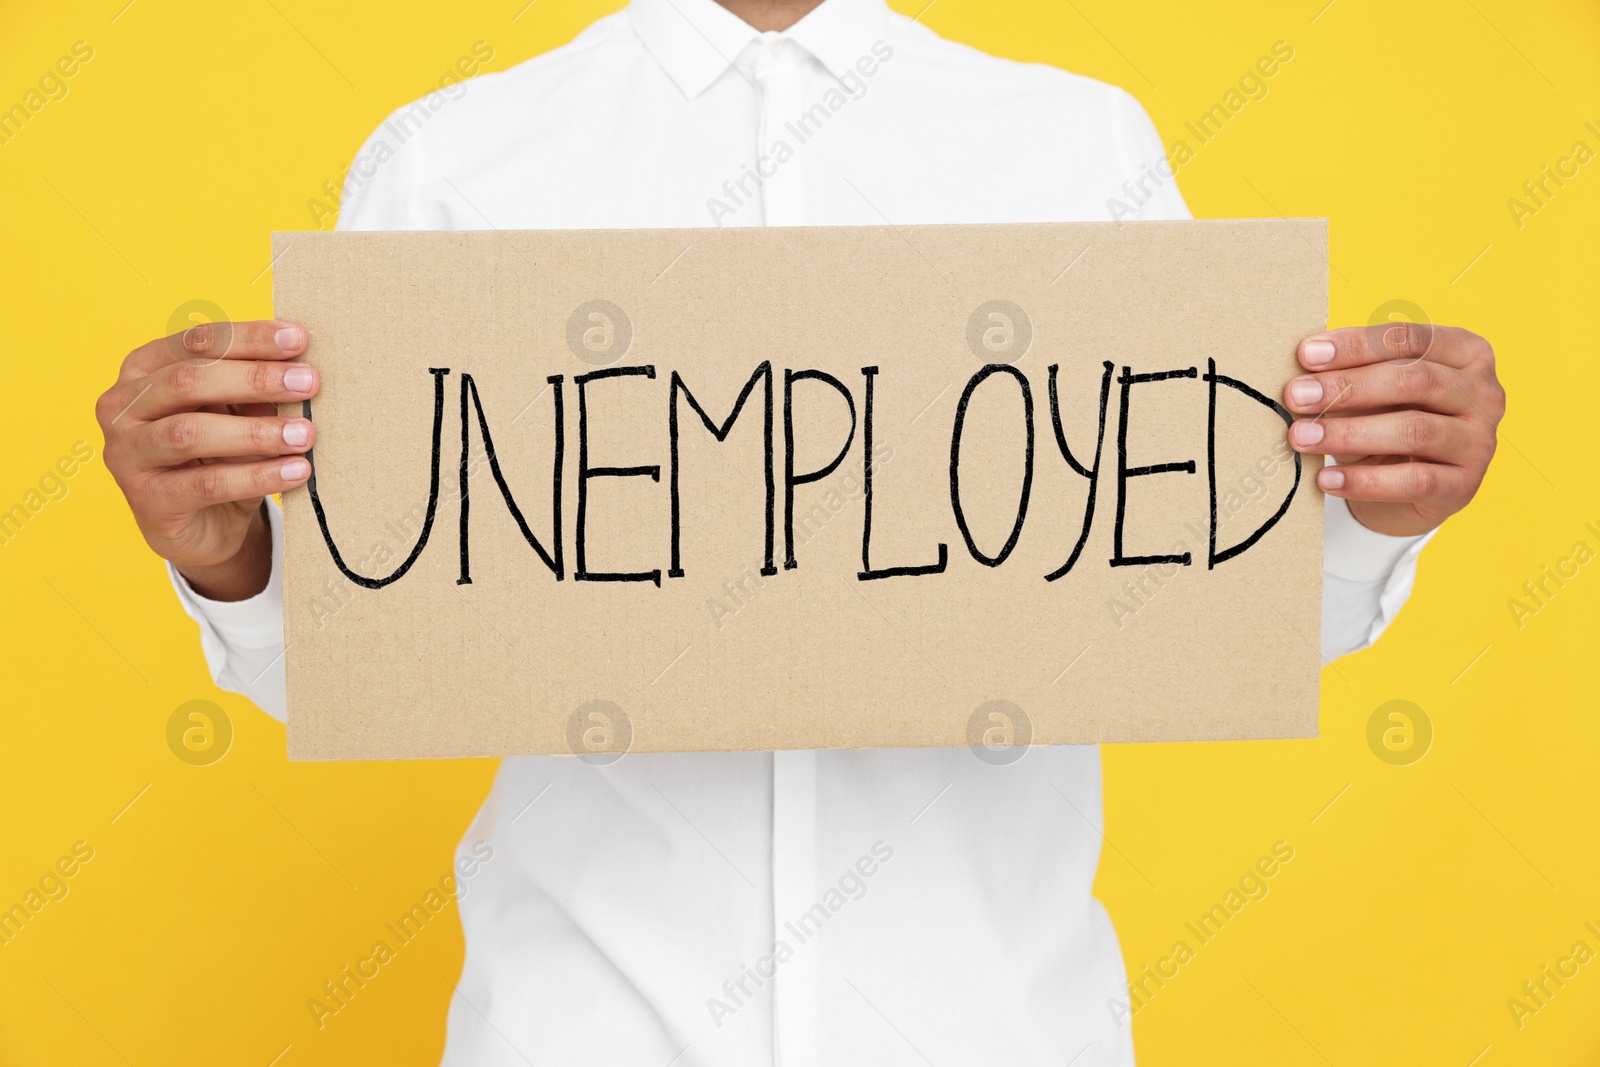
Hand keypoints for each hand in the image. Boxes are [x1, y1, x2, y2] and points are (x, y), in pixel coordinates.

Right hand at [96, 320, 319, 599]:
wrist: (204, 525)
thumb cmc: (219, 454)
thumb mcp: (238, 413)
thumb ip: (255, 389)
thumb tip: (299, 367)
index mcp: (143, 369)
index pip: (197, 343)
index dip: (249, 338)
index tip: (299, 339)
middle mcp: (122, 406)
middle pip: (188, 381)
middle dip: (255, 379)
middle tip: (309, 382)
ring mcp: (126, 453)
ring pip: (191, 433)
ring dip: (256, 432)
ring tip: (306, 434)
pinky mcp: (147, 499)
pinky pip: (206, 484)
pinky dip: (256, 476)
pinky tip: (296, 471)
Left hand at [1284, 323, 1503, 537]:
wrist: (1414, 487)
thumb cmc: (1393, 418)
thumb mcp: (1377, 390)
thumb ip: (1352, 374)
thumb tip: (1304, 373)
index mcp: (1466, 352)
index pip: (1410, 339)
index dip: (1356, 345)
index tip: (1307, 355)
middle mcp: (1484, 393)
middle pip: (1414, 381)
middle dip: (1348, 387)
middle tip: (1296, 395)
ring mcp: (1480, 441)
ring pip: (1414, 430)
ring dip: (1349, 433)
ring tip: (1301, 437)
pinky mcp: (1465, 485)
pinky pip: (1413, 480)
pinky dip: (1364, 481)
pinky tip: (1326, 479)